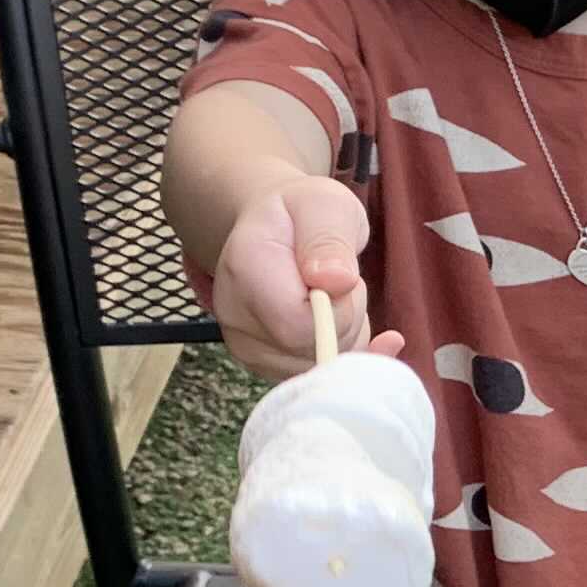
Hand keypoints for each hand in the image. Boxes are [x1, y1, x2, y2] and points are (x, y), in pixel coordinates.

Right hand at [212, 174, 382, 380]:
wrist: (273, 229)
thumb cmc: (302, 215)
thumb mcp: (325, 207)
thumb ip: (330, 240)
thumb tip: (337, 281)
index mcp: (245, 268)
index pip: (297, 324)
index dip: (337, 311)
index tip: (345, 279)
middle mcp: (235, 315)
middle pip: (311, 351)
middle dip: (346, 321)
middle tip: (340, 280)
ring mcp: (247, 347)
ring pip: (319, 368)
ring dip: (345, 336)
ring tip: (332, 295)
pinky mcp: (265, 366)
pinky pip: (318, 379)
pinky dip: (346, 354)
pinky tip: (351, 322)